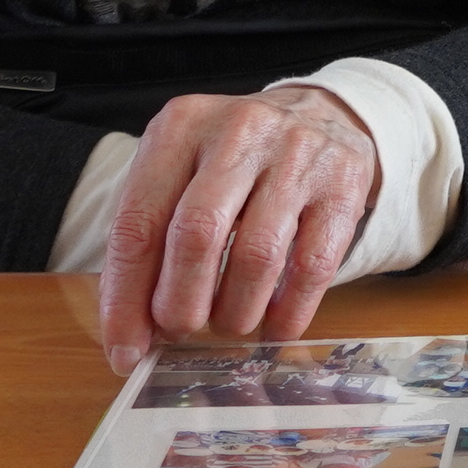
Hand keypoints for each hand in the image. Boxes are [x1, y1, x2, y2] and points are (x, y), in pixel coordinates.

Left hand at [98, 85, 382, 375]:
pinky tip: (275, 324)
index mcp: (180, 127)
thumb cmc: (233, 160)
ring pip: (257, 256)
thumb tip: (130, 336)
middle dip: (180, 304)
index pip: (137, 223)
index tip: (124, 352)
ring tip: (228, 323)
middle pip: (196, 235)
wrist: (322, 115)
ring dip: (235, 313)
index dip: (125, 299)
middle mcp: (237, 132)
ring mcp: (296, 154)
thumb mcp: (180, 174)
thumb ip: (150, 243)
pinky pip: (312, 266)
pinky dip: (288, 312)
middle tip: (180, 329)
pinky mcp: (343, 183)